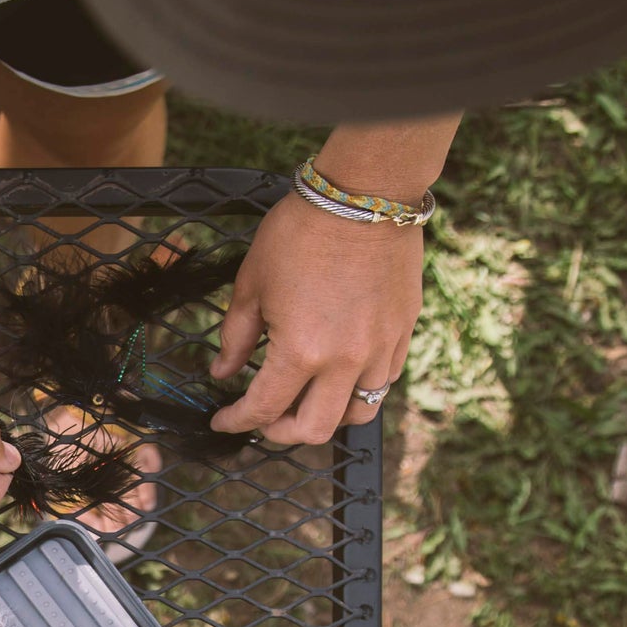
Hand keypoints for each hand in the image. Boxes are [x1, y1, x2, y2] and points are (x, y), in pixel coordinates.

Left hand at [209, 193, 423, 444]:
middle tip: (263, 418)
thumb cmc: (301, 233)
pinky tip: (338, 377)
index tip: (223, 420)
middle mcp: (346, 361)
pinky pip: (383, 381)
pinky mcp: (403, 331)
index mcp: (301, 352)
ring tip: (304, 400)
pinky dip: (358, 391)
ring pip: (357, 413)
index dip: (237, 421)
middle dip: (281, 432)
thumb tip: (223, 373)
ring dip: (326, 416)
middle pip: (315, 429)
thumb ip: (235, 338)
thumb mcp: (252, 285)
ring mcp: (381, 348)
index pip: (264, 409)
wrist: (364, 194)